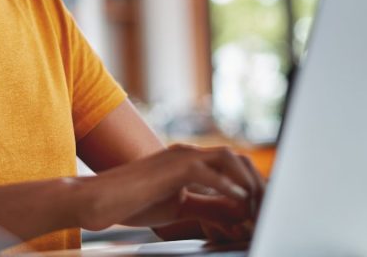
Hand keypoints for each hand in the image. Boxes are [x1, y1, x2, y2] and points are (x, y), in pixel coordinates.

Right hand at [75, 144, 263, 232]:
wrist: (101, 200)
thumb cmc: (133, 202)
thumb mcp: (178, 206)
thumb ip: (207, 207)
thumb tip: (235, 213)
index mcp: (188, 160)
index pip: (231, 165)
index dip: (250, 184)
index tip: (261, 207)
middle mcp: (188, 152)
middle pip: (236, 158)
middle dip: (256, 182)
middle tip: (266, 207)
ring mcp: (180, 156)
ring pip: (228, 159)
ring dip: (247, 182)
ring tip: (256, 205)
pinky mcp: (173, 167)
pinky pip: (209, 172)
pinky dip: (229, 186)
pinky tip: (240, 201)